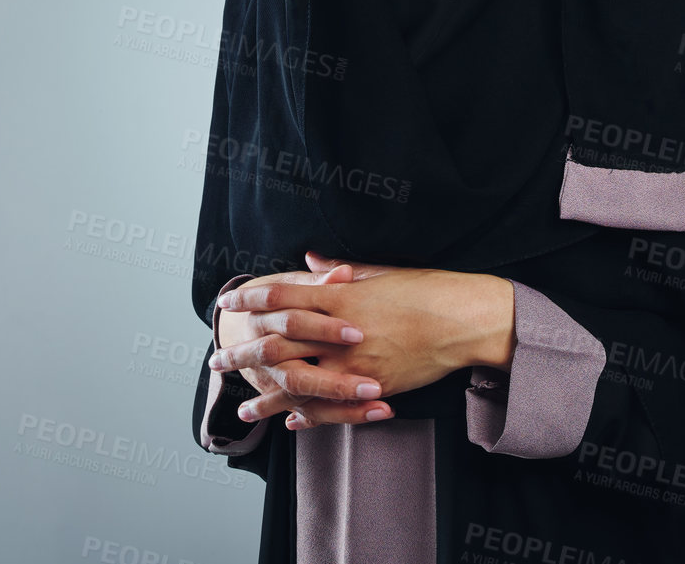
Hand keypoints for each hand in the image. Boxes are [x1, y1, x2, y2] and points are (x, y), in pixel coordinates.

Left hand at [214, 250, 514, 429]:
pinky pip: (332, 409)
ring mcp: (355, 364)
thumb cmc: (428, 289)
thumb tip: (310, 262)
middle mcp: (339, 332)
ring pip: (298, 385)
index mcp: (339, 296)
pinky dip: (308, 417)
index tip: (227, 304)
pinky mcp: (373, 388)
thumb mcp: (381, 272)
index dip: (249, 300)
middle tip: (217, 362)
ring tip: (244, 408)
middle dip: (243, 355)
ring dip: (267, 398)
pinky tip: (291, 423)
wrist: (467, 320)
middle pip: (277, 346)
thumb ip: (340, 271)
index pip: (280, 297)